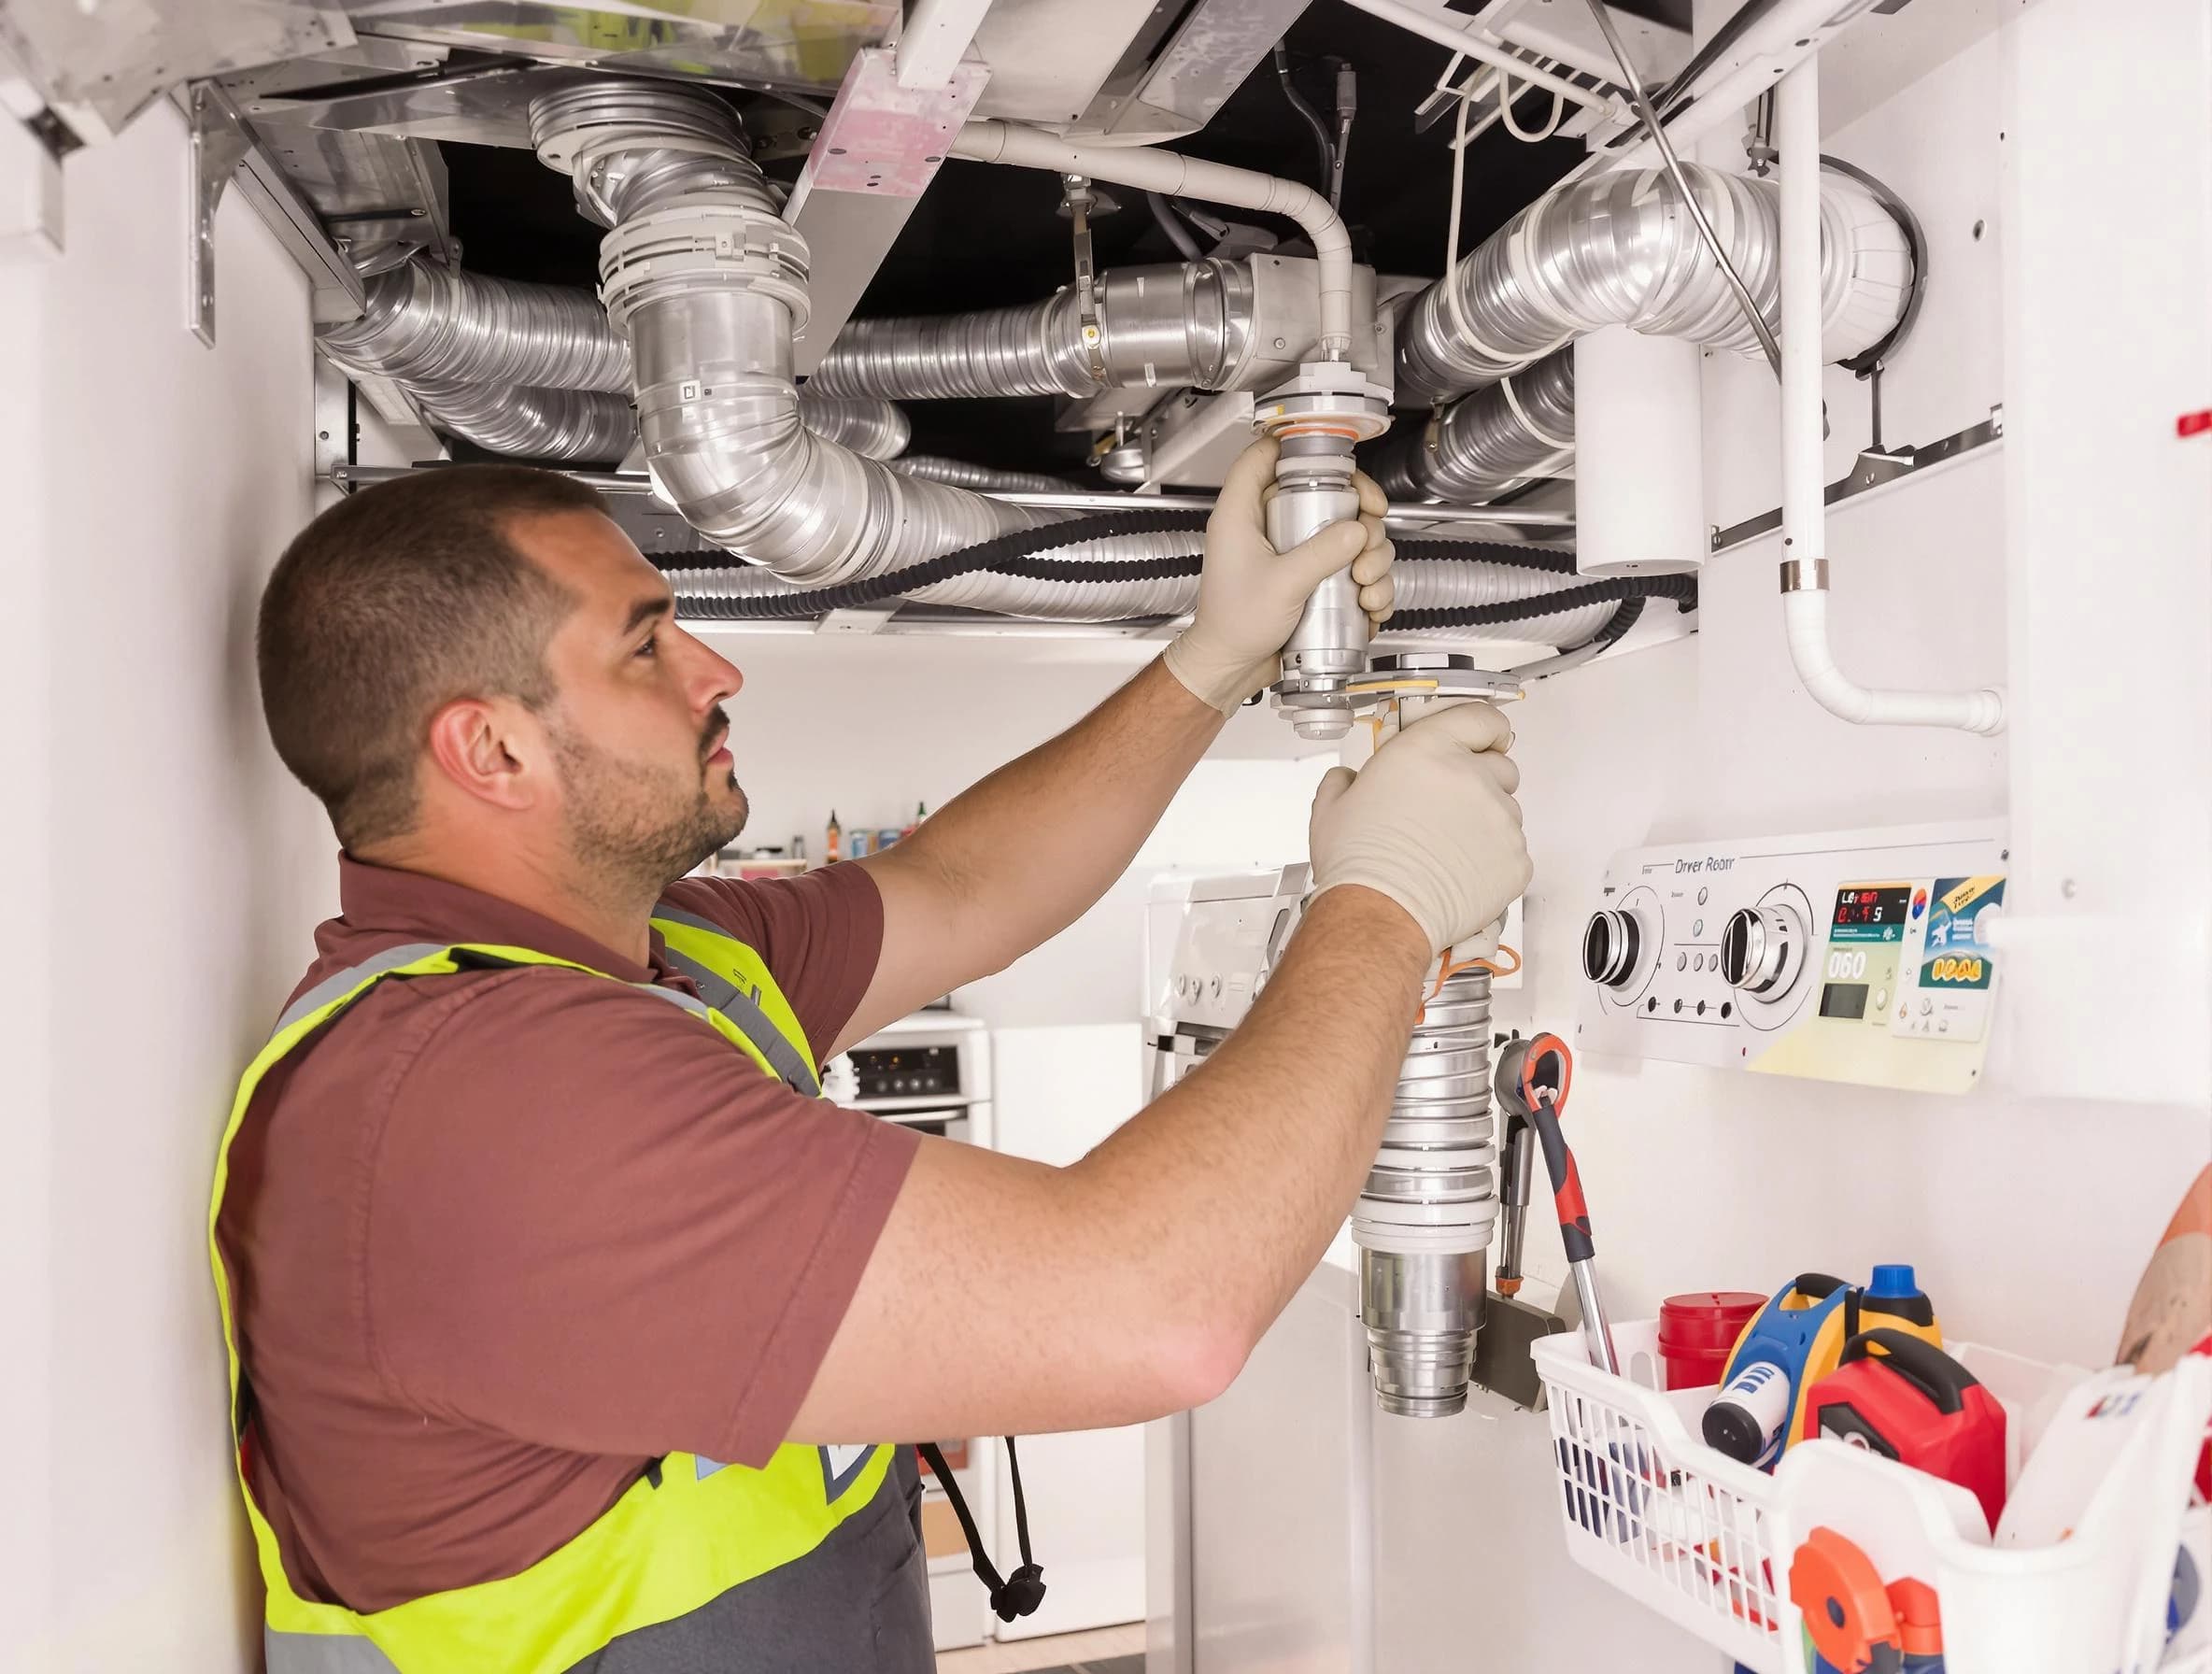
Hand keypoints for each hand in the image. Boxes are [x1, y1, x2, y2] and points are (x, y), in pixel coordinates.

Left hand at [1162, 436, 1396, 714]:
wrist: (1231, 668)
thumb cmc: (1234, 626)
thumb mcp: (1281, 584)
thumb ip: (1322, 553)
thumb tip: (1358, 531)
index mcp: (1246, 513)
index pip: (1268, 455)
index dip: (1303, 449)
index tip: (1339, 465)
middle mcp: (1271, 527)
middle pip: (1328, 496)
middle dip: (1361, 522)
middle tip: (1367, 546)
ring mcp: (1294, 554)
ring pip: (1349, 537)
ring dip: (1372, 560)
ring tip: (1366, 587)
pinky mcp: (1311, 580)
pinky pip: (1351, 571)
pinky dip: (1369, 587)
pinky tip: (1369, 607)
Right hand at [1307, 702, 1531, 956]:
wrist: (1381, 914)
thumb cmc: (1359, 864)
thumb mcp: (1332, 807)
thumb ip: (1345, 781)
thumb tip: (1349, 781)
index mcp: (1429, 750)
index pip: (1480, 718)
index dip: (1487, 729)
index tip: (1487, 737)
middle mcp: (1472, 777)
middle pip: (1501, 767)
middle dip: (1482, 782)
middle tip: (1452, 809)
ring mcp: (1499, 819)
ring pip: (1506, 813)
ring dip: (1485, 825)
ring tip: (1449, 852)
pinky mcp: (1514, 859)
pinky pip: (1512, 853)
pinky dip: (1493, 862)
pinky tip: (1461, 874)